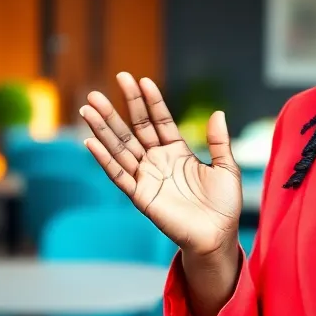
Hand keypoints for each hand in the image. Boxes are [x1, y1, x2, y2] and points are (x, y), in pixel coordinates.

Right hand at [80, 72, 241, 257]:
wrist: (218, 236)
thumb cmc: (223, 205)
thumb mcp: (226, 168)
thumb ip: (219, 141)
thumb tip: (218, 112)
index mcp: (177, 152)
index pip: (160, 120)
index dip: (151, 101)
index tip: (142, 80)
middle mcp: (158, 161)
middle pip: (135, 129)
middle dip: (122, 106)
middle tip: (109, 84)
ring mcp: (147, 177)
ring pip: (121, 147)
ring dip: (104, 127)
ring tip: (89, 106)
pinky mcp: (140, 196)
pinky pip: (119, 175)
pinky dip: (104, 159)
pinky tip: (91, 142)